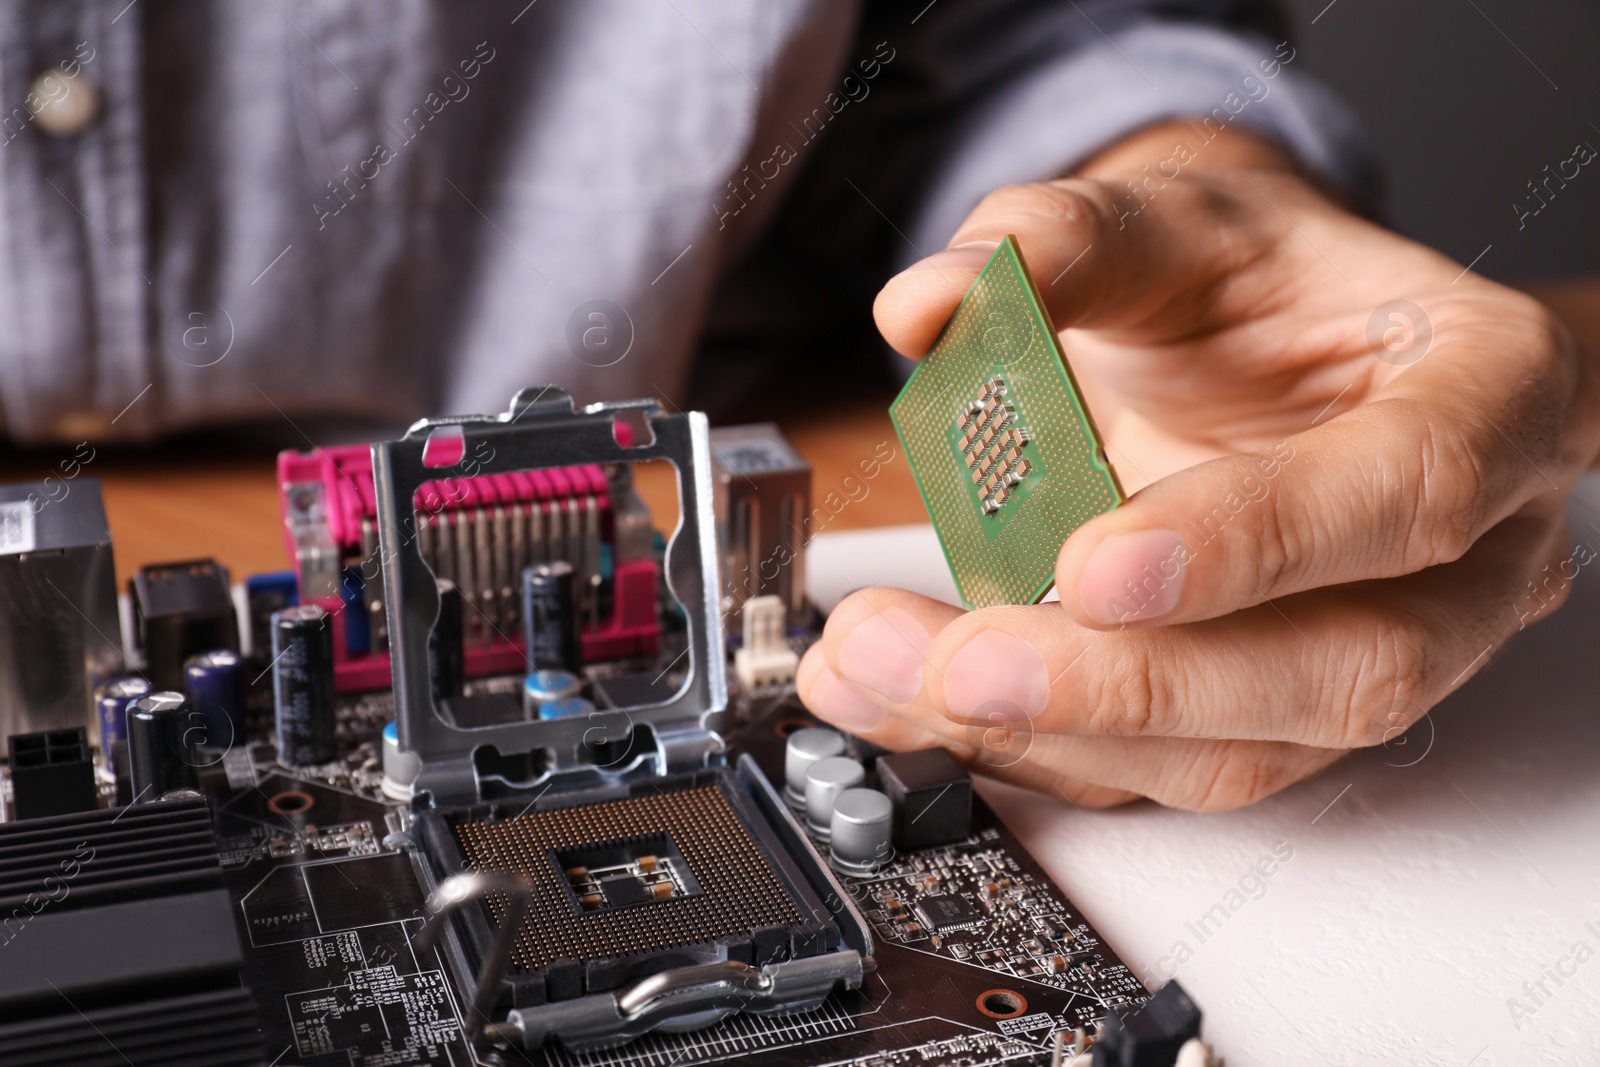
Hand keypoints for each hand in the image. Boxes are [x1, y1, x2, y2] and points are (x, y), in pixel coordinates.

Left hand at [797, 125, 1599, 810]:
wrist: (1273, 353)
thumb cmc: (1265, 291)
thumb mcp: (1180, 224)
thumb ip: (1065, 242)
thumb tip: (930, 302)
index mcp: (1487, 397)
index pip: (1412, 489)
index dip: (1255, 542)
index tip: (1088, 563)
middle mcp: (1463, 557)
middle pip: (1341, 671)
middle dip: (1133, 685)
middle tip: (965, 663)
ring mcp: (1379, 653)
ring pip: (1246, 755)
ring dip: (1054, 734)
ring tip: (893, 674)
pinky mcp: (1277, 718)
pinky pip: (1164, 773)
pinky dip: (1029, 747)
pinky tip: (917, 701)